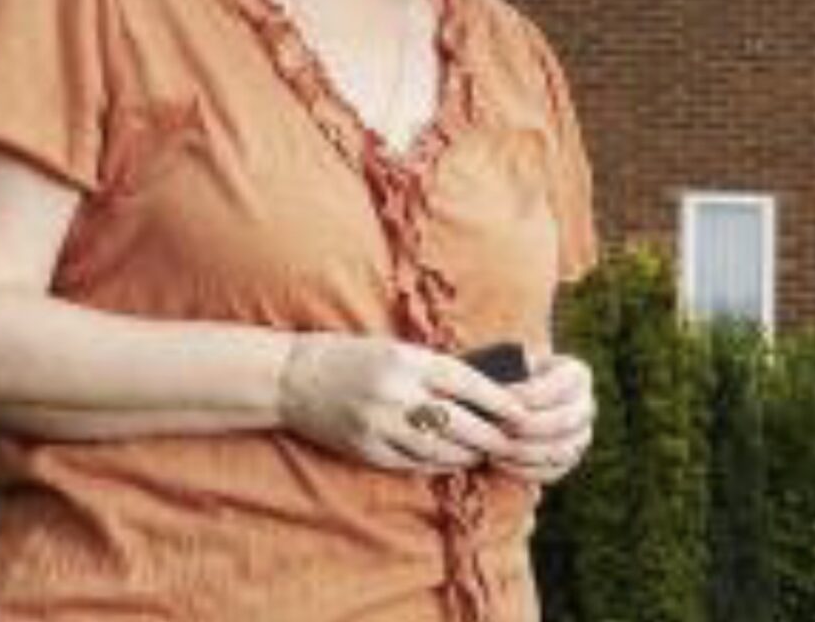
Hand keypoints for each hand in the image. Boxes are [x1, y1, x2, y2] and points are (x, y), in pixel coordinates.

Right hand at [276, 333, 516, 471]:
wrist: (293, 378)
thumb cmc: (354, 358)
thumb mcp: (398, 351)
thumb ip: (436, 370)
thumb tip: (485, 390)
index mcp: (408, 362)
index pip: (467, 384)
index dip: (499, 401)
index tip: (521, 412)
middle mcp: (396, 394)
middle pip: (459, 423)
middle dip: (491, 435)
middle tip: (512, 440)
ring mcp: (380, 426)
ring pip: (439, 449)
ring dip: (468, 453)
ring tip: (486, 452)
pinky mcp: (366, 449)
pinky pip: (413, 463)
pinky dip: (439, 463)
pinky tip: (454, 461)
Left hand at [467, 352, 595, 484]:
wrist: (521, 399)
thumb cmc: (512, 375)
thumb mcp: (514, 360)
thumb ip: (510, 366)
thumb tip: (501, 383)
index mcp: (577, 375)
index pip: (555, 388)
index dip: (524, 395)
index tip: (495, 397)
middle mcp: (586, 407)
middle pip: (561, 422)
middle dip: (524, 428)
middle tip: (495, 426)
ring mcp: (582, 436)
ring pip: (560, 451)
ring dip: (523, 452)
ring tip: (494, 447)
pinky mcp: (570, 460)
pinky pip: (552, 472)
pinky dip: (524, 470)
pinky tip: (499, 461)